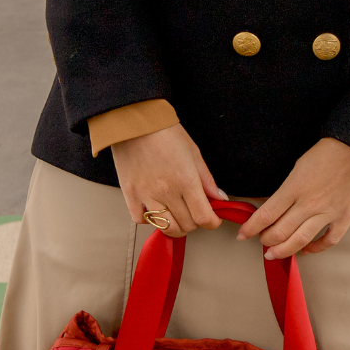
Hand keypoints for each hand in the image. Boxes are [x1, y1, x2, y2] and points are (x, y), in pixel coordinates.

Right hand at [111, 123, 226, 234]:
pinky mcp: (130, 194)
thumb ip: (207, 180)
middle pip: (187, 225)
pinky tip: (156, 208)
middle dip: (195, 223)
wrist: (135, 122)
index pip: (204, 217)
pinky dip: (151, 219)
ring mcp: (146, 195)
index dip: (212, 222)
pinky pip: (141, 219)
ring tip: (178, 215)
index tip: (213, 219)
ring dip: (176, 226)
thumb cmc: (166, 133)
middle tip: (195, 212)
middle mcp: (167, 192)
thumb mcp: (193, 153)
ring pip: (165, 227)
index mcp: (186, 181)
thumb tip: (220, 199)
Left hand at [239, 138, 349, 259]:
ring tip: (274, 254)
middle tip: (261, 241)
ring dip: (283, 251)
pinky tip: (306, 249)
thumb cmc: (329, 151)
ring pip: (300, 241)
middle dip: (265, 241)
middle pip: (279, 232)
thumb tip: (274, 206)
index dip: (250, 228)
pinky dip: (315, 249)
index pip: (266, 215)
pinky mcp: (345, 217)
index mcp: (294, 188)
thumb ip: (287, 188)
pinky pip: (328, 241)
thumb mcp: (299, 165)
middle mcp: (309, 204)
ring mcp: (328, 213)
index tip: (242, 235)